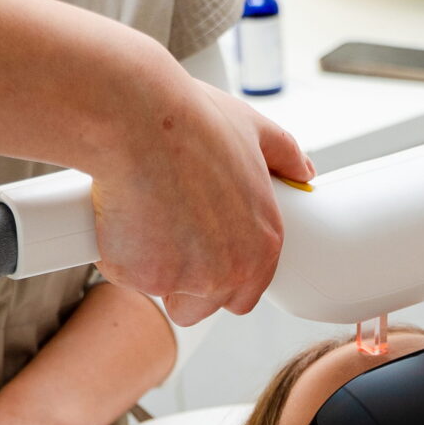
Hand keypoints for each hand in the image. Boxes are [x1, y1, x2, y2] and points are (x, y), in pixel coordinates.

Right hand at [91, 76, 313, 324]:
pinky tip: (123, 210)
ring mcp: (188, 278)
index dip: (218, 275)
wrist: (137, 117)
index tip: (200, 251)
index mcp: (263, 244)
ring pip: (163, 293)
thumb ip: (284, 156)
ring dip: (151, 269)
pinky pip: (127, 276)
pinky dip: (119, 251)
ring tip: (146, 214)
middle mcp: (231, 269)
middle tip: (166, 233)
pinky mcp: (144, 277)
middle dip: (183, 283)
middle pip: (202, 306)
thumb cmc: (190, 119)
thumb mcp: (253, 129)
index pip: (244, 294)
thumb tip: (303, 171)